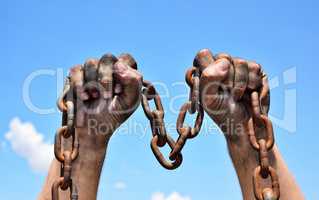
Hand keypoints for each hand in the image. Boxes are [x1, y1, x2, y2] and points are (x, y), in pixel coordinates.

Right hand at [38, 53, 141, 199]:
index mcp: (124, 73)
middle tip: (107, 96)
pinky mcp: (75, 77)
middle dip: (106, 77)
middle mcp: (108, 68)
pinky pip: (75, 71)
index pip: (126, 58)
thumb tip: (119, 65)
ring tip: (95, 98)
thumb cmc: (114, 116)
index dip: (124, 71)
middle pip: (107, 57)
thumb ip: (133, 82)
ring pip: (91, 62)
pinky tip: (85, 98)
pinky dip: (80, 85)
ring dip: (93, 82)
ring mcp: (91, 71)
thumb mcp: (130, 102)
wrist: (93, 130)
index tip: (120, 90)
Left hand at [195, 49, 269, 138]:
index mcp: (206, 71)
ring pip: (241, 63)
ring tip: (238, 97)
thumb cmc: (223, 114)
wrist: (245, 126)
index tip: (213, 84)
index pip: (203, 55)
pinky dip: (253, 85)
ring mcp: (239, 67)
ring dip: (240, 85)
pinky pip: (255, 69)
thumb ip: (209, 78)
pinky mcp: (256, 71)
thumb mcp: (208, 99)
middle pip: (224, 57)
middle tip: (227, 94)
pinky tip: (249, 94)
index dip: (209, 68)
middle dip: (227, 80)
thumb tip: (224, 62)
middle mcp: (221, 66)